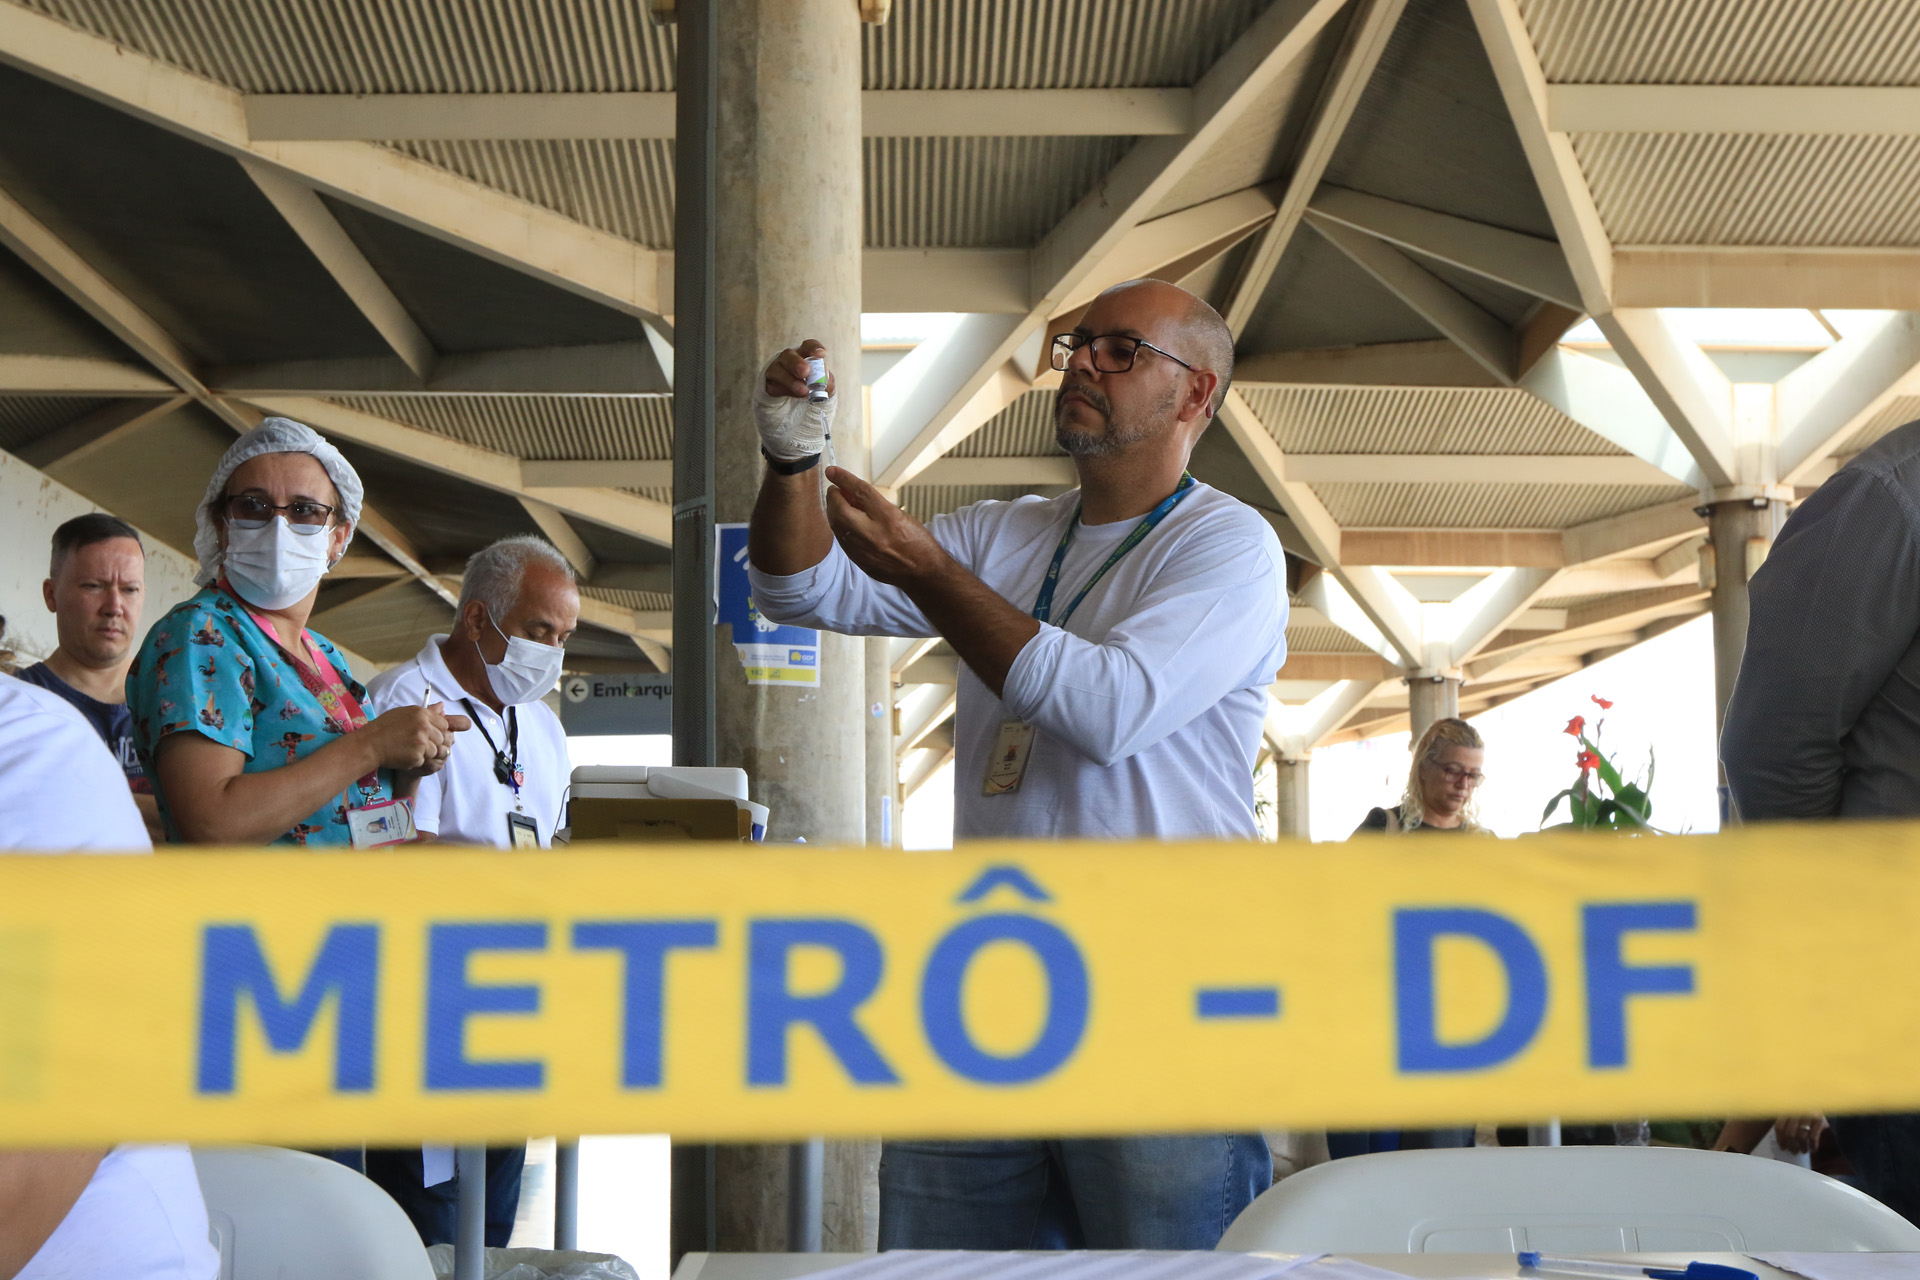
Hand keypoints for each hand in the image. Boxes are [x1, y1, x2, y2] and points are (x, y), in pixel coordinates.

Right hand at [370, 703, 469, 774]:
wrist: (369, 744)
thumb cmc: (384, 728)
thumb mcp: (404, 713)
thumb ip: (426, 711)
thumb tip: (442, 706)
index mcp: (421, 714)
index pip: (444, 724)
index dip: (438, 731)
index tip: (430, 734)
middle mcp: (424, 727)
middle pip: (442, 738)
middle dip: (433, 743)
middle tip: (417, 744)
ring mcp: (421, 742)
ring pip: (436, 751)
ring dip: (426, 753)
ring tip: (410, 749)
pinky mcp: (417, 756)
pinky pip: (425, 760)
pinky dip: (416, 760)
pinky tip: (404, 755)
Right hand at [756, 340, 835, 460]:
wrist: (794, 437)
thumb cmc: (810, 412)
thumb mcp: (825, 399)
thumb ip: (827, 386)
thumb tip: (825, 377)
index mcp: (804, 362)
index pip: (807, 348)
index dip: (813, 347)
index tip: (822, 354)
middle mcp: (788, 366)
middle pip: (788, 354)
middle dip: (798, 362)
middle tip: (806, 372)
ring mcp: (775, 376)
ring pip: (777, 368)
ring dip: (790, 379)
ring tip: (803, 392)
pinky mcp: (765, 390)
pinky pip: (770, 385)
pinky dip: (783, 389)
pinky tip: (794, 395)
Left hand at [824, 466, 949, 587]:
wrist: (923, 571)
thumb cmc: (917, 541)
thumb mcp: (901, 515)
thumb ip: (876, 504)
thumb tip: (852, 491)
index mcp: (889, 518)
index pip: (861, 492)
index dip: (844, 479)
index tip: (832, 471)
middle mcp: (874, 534)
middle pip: (841, 510)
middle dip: (833, 497)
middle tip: (835, 490)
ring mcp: (864, 550)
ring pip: (837, 526)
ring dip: (833, 512)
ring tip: (838, 505)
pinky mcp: (859, 562)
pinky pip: (841, 540)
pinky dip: (839, 527)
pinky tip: (843, 522)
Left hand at [1774, 1114, 1828, 1154]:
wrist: (1825, 1102)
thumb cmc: (1806, 1111)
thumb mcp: (1795, 1112)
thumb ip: (1788, 1123)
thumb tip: (1784, 1142)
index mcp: (1787, 1110)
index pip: (1779, 1127)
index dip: (1780, 1139)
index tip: (1782, 1147)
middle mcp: (1795, 1112)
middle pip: (1789, 1133)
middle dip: (1791, 1145)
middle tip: (1794, 1151)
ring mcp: (1807, 1115)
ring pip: (1801, 1136)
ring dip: (1802, 1147)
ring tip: (1803, 1151)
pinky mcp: (1819, 1120)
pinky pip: (1813, 1137)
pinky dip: (1812, 1146)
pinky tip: (1813, 1149)